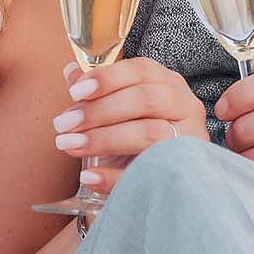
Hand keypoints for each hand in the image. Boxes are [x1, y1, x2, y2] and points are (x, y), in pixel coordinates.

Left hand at [51, 57, 208, 196]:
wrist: (159, 182)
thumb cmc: (137, 140)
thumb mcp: (118, 113)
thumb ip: (97, 93)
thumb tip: (70, 72)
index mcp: (169, 84)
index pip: (142, 70)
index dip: (108, 78)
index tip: (75, 92)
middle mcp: (186, 108)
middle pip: (145, 99)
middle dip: (99, 111)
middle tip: (63, 123)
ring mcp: (189, 142)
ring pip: (149, 133)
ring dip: (103, 139)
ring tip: (70, 145)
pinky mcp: (184, 173)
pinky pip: (147, 174)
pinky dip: (114, 177)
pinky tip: (89, 177)